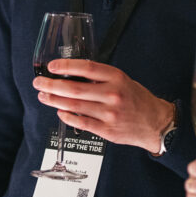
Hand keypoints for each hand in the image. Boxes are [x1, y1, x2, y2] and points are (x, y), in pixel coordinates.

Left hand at [32, 58, 173, 153]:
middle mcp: (112, 94)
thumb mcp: (122, 80)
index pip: (87, 67)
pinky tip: (60, 112)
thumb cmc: (137, 99)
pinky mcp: (107, 130)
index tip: (52, 66)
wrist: (156, 122)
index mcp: (116, 77)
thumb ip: (100, 78)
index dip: (66, 66)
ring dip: (55, 101)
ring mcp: (109, 114)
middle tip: (39, 83)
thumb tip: (72, 75)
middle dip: (52, 86)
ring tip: (44, 96)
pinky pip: (82, 123)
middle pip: (75, 89)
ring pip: (75, 106)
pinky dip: (68, 117)